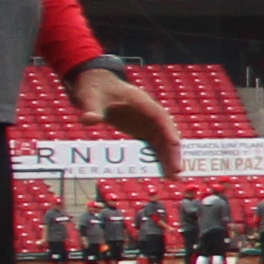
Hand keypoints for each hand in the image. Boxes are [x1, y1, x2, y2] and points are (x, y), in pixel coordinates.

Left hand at [68, 60, 186, 175]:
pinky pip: (153, 146)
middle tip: (176, 175)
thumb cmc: (96, 88)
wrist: (96, 85)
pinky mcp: (141, 131)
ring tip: (172, 178)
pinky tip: (159, 172)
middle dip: (173, 154)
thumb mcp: (91, 97)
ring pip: (163, 143)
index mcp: (144, 104)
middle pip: (167, 135)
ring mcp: (147, 123)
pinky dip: (158, 158)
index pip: (163, 121)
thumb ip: (92, 109)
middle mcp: (151, 115)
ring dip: (168, 159)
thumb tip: (87, 119)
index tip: (175, 150)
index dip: (170, 137)